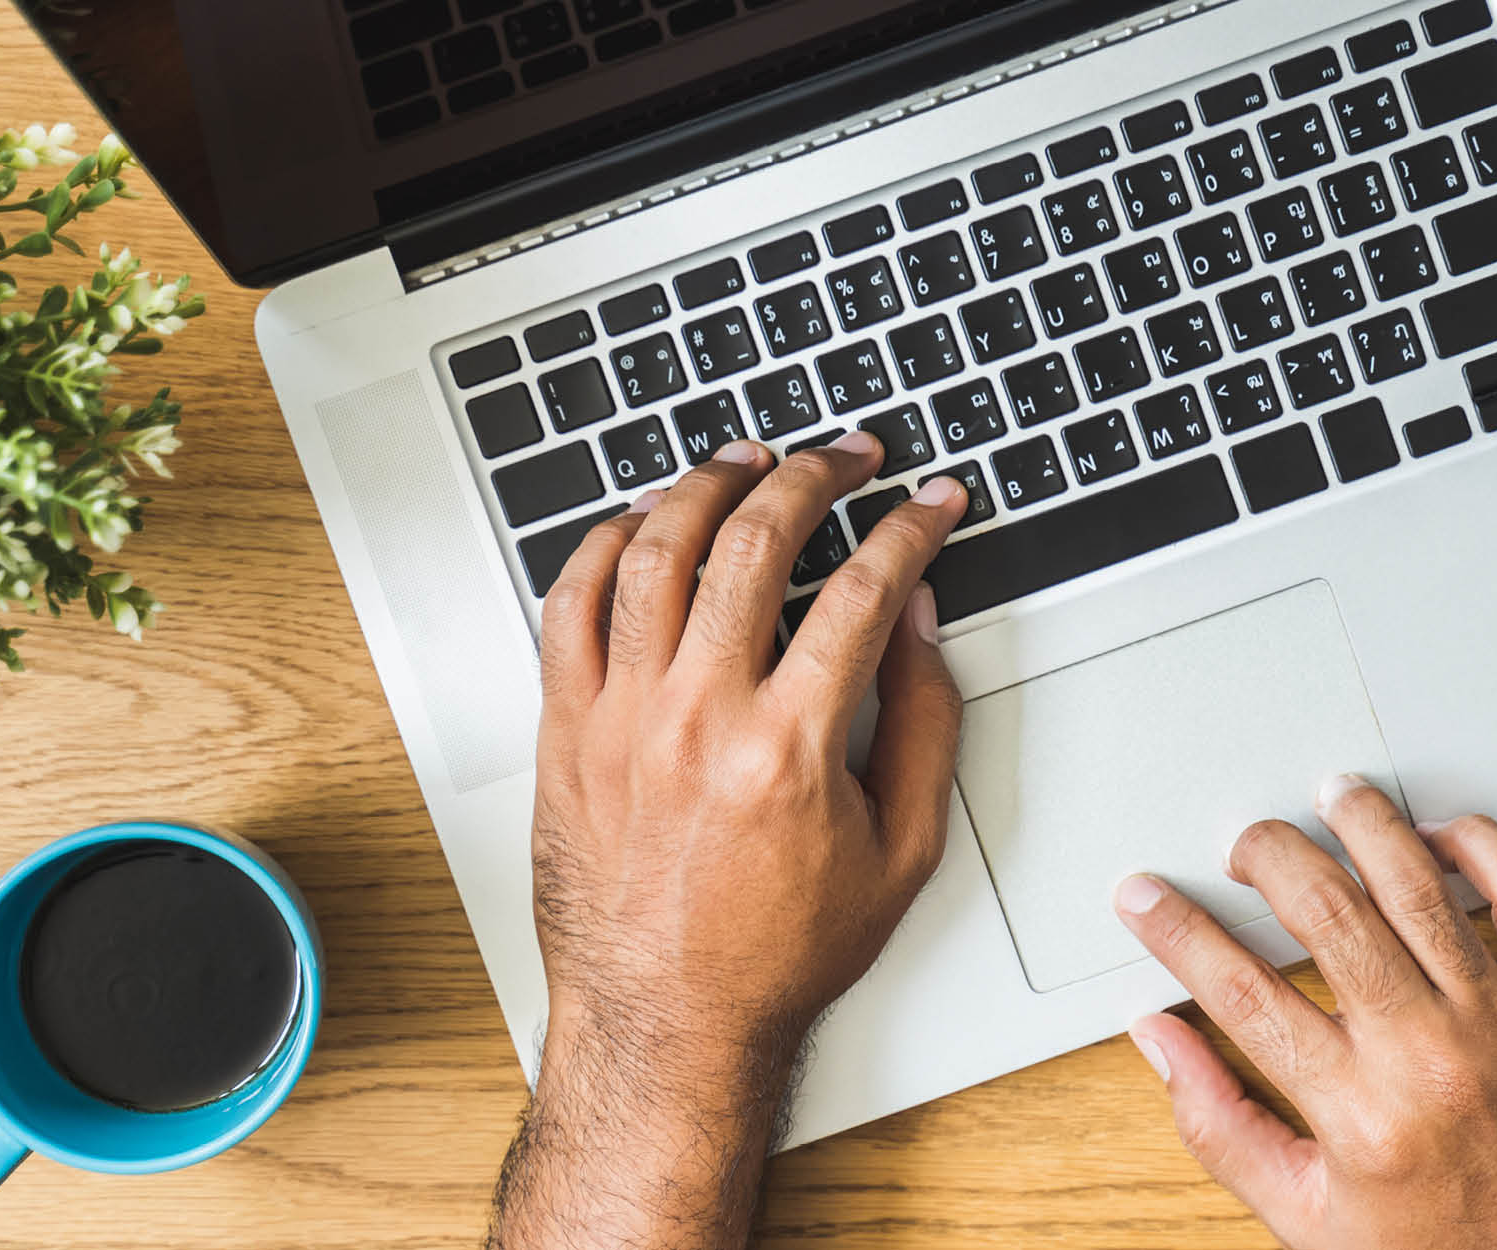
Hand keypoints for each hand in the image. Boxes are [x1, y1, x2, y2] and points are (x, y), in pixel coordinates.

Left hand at [490, 432, 968, 1249]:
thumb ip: (925, 723)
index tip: (929, 502)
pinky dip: (606, 542)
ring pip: (654, 549)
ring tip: (747, 461)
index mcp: (790, 748)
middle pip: (755, 541)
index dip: (910, 527)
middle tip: (843, 458)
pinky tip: (643, 520)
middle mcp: (697, 718)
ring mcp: (619, 717)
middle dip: (813, 476)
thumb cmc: (778, 951)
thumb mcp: (903, 850)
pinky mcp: (566, 728)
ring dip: (707, 484)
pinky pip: (569, 601)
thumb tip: (916, 620)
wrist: (666, 1020)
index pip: (862, 589)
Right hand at [1114, 778, 1496, 1249]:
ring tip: (1333, 799)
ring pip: (1421, 884)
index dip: (1176, 931)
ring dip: (1366, 824)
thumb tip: (1160, 1040)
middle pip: (1326, 913)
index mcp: (1359, 1115)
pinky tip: (1443, 834)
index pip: (1239, 992)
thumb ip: (1222, 1125)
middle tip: (1244, 844)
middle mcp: (1429, 1057)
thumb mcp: (1310, 1219)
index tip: (1144, 897)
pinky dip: (1484, 848)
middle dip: (1269, 856)